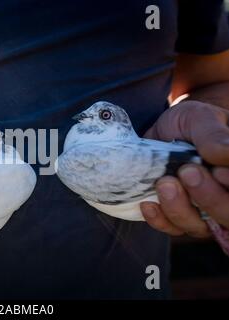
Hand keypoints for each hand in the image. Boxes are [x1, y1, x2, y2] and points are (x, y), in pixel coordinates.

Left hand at [141, 101, 228, 236]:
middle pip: (228, 215)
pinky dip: (159, 219)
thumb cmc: (191, 122)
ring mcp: (202, 211)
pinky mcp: (176, 216)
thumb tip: (227, 153)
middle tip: (186, 172)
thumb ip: (215, 136)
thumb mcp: (201, 118)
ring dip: (180, 209)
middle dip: (209, 198)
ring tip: (164, 183)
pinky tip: (148, 204)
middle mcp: (226, 197)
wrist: (162, 129)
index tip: (217, 170)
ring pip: (199, 227)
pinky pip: (171, 228)